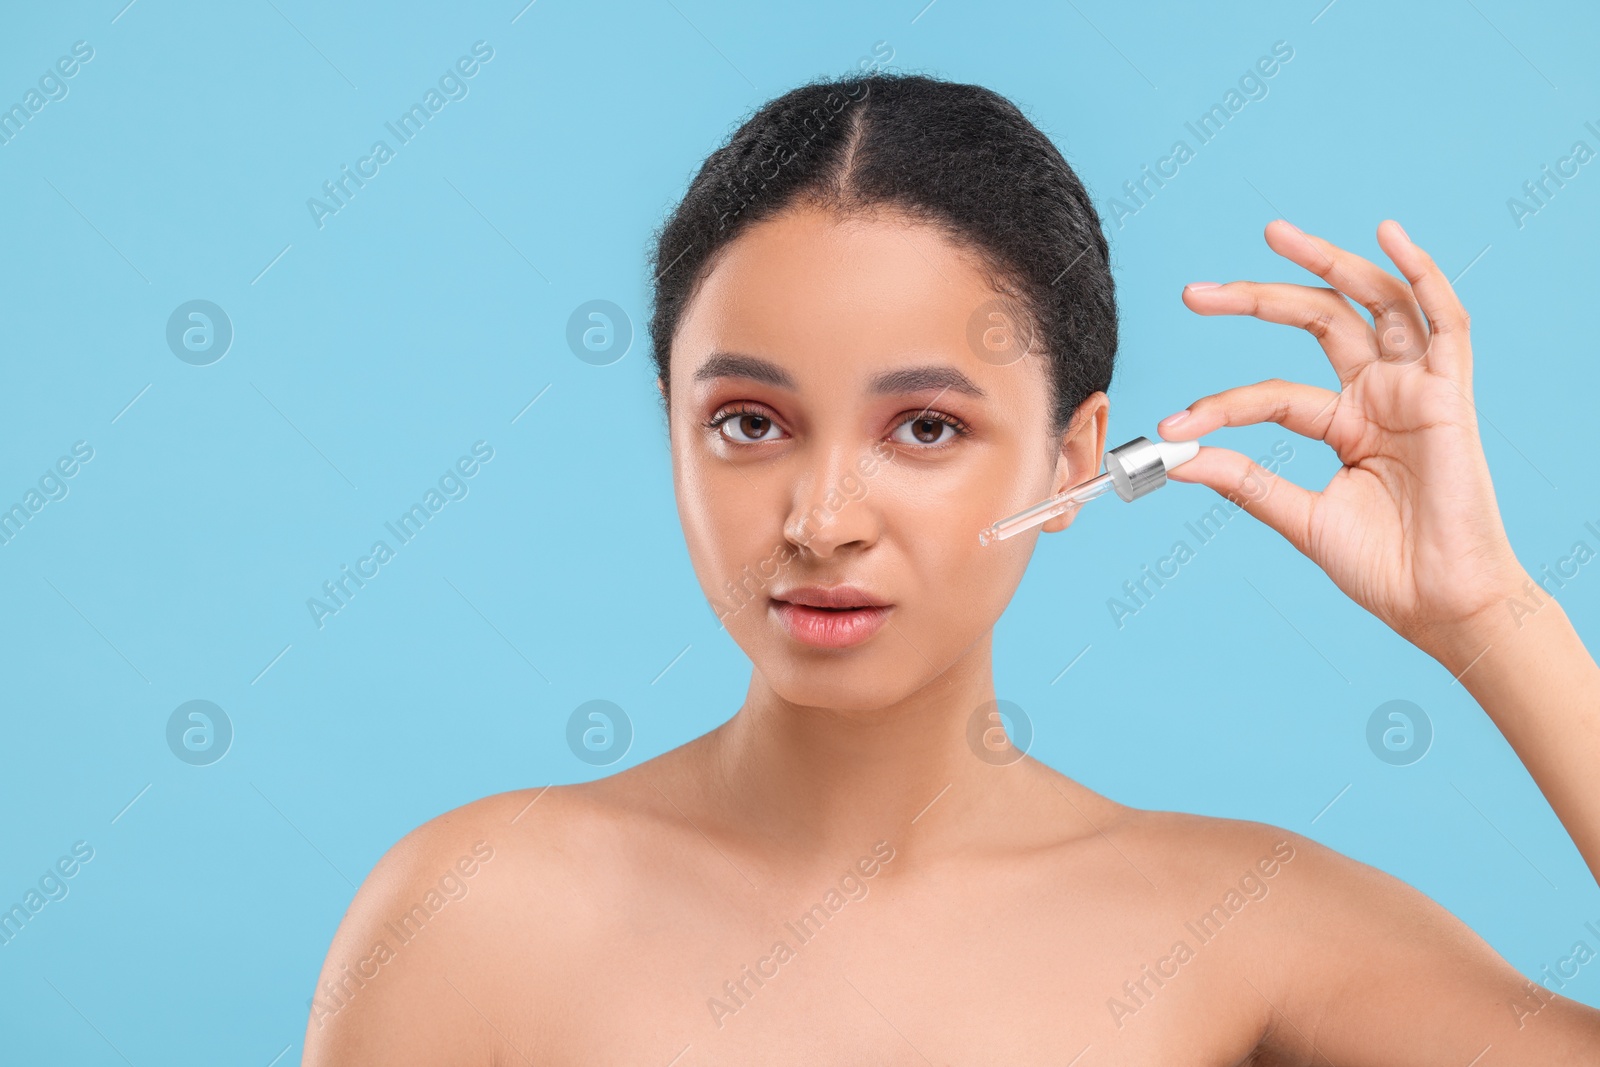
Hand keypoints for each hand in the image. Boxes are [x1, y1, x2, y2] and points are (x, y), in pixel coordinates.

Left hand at [1155, 219, 1528, 664]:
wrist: (1439, 604)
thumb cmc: (1383, 567)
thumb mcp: (1299, 518)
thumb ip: (1245, 482)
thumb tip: (1178, 457)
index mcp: (1346, 423)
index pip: (1272, 393)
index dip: (1219, 407)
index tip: (1171, 429)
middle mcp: (1379, 395)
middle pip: (1317, 322)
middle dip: (1256, 298)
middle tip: (1194, 293)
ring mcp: (1415, 390)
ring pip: (1374, 302)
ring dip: (1329, 262)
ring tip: (1275, 235)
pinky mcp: (1451, 394)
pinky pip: (1446, 320)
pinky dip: (1422, 274)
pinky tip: (1389, 236)